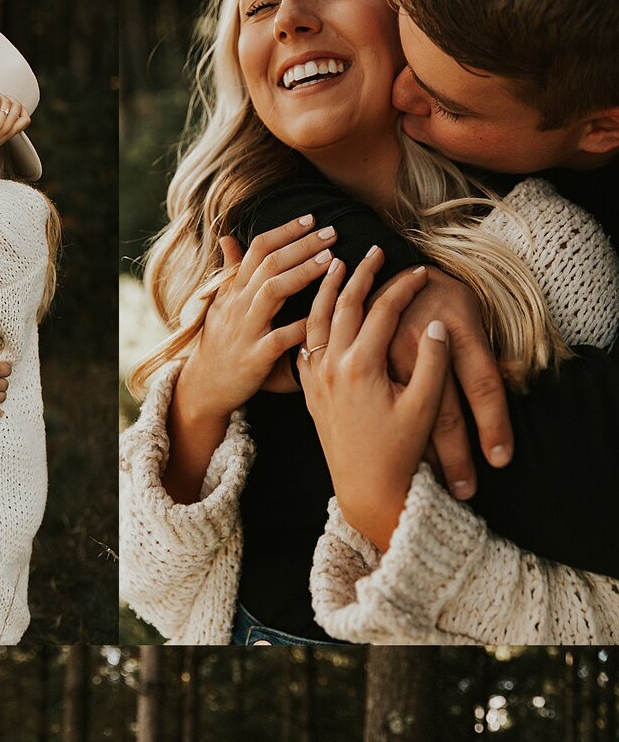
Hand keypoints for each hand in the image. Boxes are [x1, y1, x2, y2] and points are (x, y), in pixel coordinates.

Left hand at [0, 90, 29, 172]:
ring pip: (7, 103)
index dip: (23, 109)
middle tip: (3, 97)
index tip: (14, 105)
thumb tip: (1, 115)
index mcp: (9, 134)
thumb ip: (1, 130)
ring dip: (2, 95)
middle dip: (12, 98)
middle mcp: (6, 129)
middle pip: (18, 107)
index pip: (26, 120)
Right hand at [179, 217, 339, 429]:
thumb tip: (228, 237)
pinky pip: (278, 338)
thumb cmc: (219, 342)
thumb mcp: (219, 303)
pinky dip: (299, 326)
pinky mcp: (254, 357)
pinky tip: (321, 316)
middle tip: (331, 232)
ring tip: (329, 260)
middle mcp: (238, 304)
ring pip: (272, 292)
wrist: (202, 386)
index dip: (284, 231)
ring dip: (302, 273)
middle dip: (301, 245)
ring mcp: (245, 329)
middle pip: (270, 264)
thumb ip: (230, 271)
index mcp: (234, 289)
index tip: (311, 218)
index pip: (257, 249)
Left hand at [296, 249, 450, 551]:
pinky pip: (306, 344)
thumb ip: (431, 364)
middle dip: (361, 274)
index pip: (382, 311)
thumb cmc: (400, 452)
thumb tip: (435, 326)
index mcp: (361, 366)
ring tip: (336, 264)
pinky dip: (311, 320)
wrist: (366, 490)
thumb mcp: (424, 409)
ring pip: (317, 321)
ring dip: (328, 290)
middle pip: (344, 306)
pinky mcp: (311, 391)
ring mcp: (317, 378)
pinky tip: (318, 312)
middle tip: (374, 250)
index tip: (419, 270)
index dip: (403, 287)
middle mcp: (332, 366)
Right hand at [388, 271, 512, 495]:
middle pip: (445, 408)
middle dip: (457, 455)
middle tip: (466, 490)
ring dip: (425, 452)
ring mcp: (389, 349)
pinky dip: (397, 431)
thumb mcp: (477, 317)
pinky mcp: (367, 356)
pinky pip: (384, 400)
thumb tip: (514, 391)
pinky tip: (405, 457)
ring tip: (437, 487)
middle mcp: (424, 337)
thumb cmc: (450, 299)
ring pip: (409, 410)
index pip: (483, 383)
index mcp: (460, 325)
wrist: (400, 270)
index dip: (494, 424)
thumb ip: (490, 355)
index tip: (501, 459)